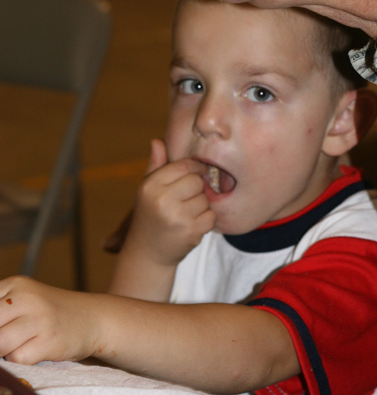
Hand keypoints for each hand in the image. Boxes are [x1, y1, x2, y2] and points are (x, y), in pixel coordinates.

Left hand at [0, 277, 96, 364]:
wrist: (92, 318)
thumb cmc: (49, 314)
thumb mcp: (22, 301)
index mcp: (14, 284)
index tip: (0, 329)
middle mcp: (26, 297)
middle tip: (6, 341)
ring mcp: (39, 318)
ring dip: (3, 351)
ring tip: (17, 345)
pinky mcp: (49, 340)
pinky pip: (18, 358)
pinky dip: (20, 360)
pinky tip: (33, 350)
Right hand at [121, 138, 215, 267]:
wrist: (147, 254)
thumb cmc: (150, 215)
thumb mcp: (148, 189)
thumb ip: (156, 165)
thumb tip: (157, 140)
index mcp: (151, 186)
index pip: (183, 166)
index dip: (195, 167)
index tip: (198, 171)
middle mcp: (162, 201)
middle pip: (197, 181)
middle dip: (196, 189)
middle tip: (186, 199)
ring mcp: (177, 218)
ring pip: (205, 199)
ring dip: (201, 206)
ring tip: (186, 214)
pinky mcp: (190, 233)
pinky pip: (211, 217)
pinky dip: (206, 220)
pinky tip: (192, 225)